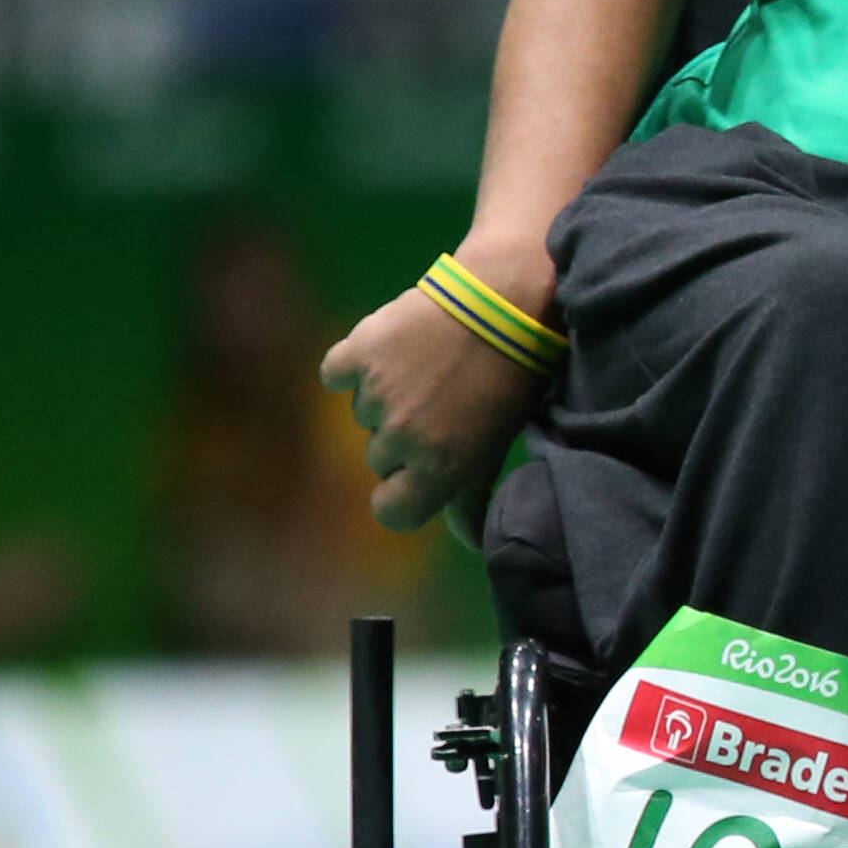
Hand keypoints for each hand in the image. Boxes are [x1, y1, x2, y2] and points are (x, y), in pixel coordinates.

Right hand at [327, 281, 549, 532]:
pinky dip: (354, 366)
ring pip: (361, 415)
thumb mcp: (497, 446)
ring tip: (424, 370)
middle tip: (437, 406)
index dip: (401, 496)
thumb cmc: (511, 381)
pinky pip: (336, 373)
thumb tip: (473, 544)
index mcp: (438, 469)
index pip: (391, 512)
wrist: (503, 303)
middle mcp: (400, 439)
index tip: (417, 474)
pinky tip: (386, 352)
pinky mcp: (357, 353)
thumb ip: (473, 497)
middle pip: (379, 459)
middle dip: (401, 440)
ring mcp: (374, 396)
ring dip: (383, 399)